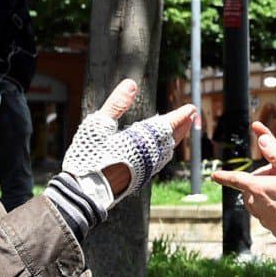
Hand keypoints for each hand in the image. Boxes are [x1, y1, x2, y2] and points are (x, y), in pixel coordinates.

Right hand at [63, 79, 195, 204]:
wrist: (84, 192)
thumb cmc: (87, 157)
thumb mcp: (98, 126)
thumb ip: (116, 104)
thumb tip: (131, 85)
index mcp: (139, 141)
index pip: (166, 126)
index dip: (179, 116)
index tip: (191, 108)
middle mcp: (146, 156)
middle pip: (170, 139)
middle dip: (182, 126)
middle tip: (191, 116)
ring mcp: (144, 170)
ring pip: (166, 152)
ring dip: (175, 139)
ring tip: (180, 130)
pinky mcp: (138, 179)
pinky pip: (159, 162)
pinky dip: (165, 152)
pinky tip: (161, 151)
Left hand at [212, 122, 275, 245]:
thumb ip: (275, 153)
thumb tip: (261, 138)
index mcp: (258, 189)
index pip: (236, 179)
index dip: (225, 176)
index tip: (215, 176)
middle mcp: (257, 206)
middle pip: (252, 189)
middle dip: (263, 180)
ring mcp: (265, 220)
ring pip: (261, 202)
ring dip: (270, 194)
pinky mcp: (275, 230)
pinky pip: (271, 215)